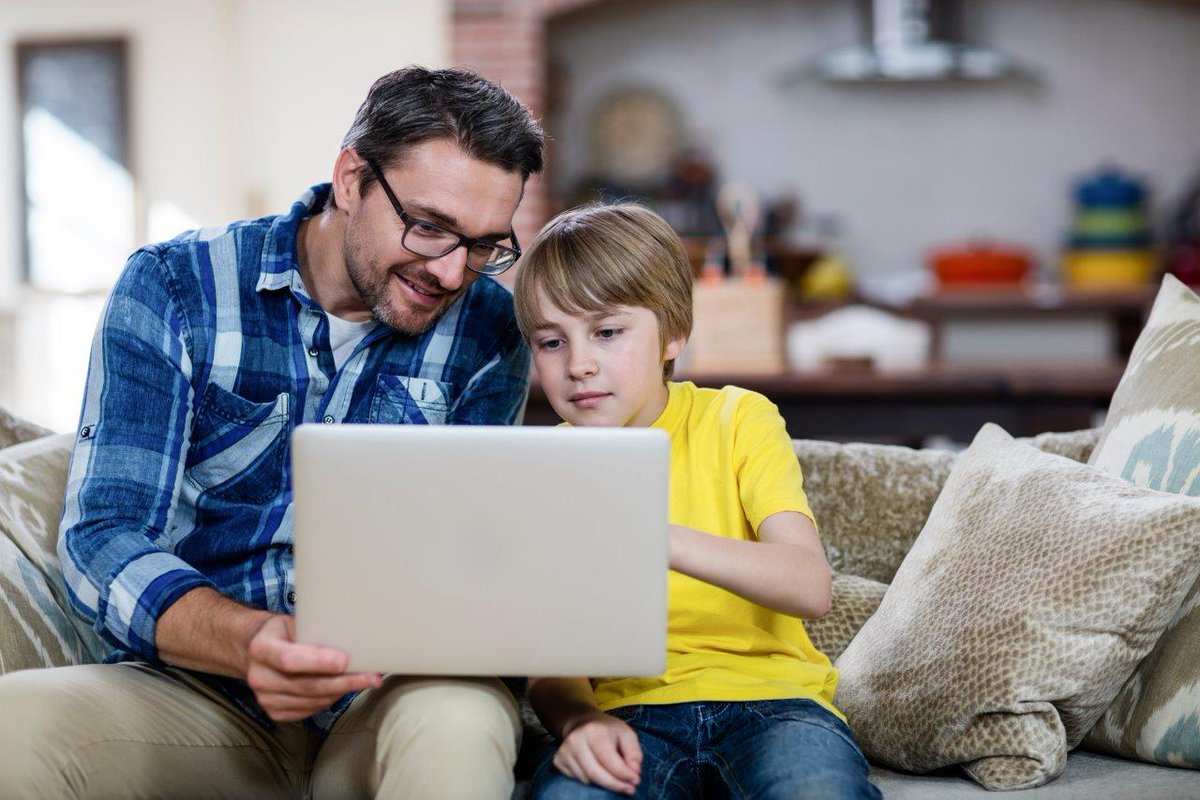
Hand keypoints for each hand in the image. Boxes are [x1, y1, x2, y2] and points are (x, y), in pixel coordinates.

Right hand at [245, 615, 381, 720]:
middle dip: (342, 682)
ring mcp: (264, 698)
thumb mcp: (295, 621)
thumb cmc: (285, 632)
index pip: (289, 659)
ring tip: (365, 681)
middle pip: (305, 685)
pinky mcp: (274, 712)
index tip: (344, 660)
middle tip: (371, 677)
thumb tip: (354, 635)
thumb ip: (315, 630)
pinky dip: (330, 700)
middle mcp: (259, 676)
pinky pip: (309, 710)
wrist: (259, 649)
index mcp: (261, 648)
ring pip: (311, 700)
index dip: (318, 662)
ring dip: (340, 692)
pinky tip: (343, 689)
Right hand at [554, 711, 642, 794]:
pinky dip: (591, 782)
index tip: (636, 781)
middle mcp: (575, 740)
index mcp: (594, 731)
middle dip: (615, 785)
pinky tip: (599, 773)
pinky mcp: (558, 761)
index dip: (623, 774)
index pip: (608, 759)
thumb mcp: (626, 734)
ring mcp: (564, 751)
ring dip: (604, 785)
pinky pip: (577, 780)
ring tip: (616, 779)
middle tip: (629, 789)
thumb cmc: (607, 730)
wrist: (582, 722)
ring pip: (586, 779)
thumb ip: (634, 752)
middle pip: (595, 773)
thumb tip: (634, 772)